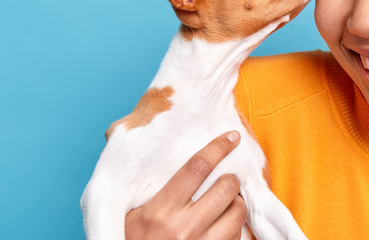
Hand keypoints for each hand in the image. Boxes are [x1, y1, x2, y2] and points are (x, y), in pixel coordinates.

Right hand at [125, 131, 247, 238]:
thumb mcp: (131, 216)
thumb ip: (148, 190)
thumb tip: (156, 150)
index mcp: (159, 211)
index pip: (197, 167)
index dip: (218, 147)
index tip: (231, 138)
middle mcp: (183, 227)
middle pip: (226, 186)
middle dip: (230, 179)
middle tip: (225, 181)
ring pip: (238, 211)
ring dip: (236, 203)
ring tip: (226, 205)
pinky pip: (238, 236)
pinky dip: (235, 227)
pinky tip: (223, 226)